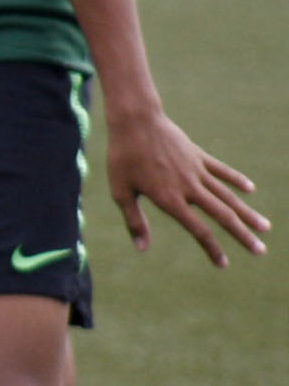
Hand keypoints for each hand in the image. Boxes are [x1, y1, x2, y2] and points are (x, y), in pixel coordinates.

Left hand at [102, 102, 266, 266]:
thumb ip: (134, 220)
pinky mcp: (199, 156)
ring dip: (247, 212)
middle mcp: (189, 187)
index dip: (212, 248)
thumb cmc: (123, 157)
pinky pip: (222, 170)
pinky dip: (237, 180)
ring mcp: (197, 170)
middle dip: (242, 234)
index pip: (198, 230)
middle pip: (222, 215)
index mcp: (170, 199)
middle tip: (260, 251)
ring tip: (265, 227)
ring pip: (228, 195)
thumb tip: (142, 248)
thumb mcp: (121, 191)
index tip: (224, 264)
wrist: (136, 121)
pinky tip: (250, 190)